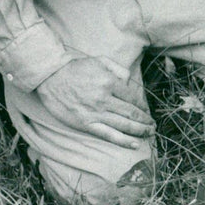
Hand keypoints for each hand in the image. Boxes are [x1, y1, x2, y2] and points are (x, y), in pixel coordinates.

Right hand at [36, 56, 154, 148]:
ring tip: (149, 133)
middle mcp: (105, 99)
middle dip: (144, 120)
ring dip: (139, 130)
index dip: (141, 105)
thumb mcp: (99, 60)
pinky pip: (109, 135)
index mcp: (109, 82)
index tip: (146, 111)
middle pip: (131, 113)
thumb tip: (129, 80)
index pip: (132, 97)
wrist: (51, 78)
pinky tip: (134, 144)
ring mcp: (96, 113)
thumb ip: (117, 68)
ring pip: (123, 125)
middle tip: (153, 125)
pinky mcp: (87, 124)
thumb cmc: (76, 68)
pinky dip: (123, 141)